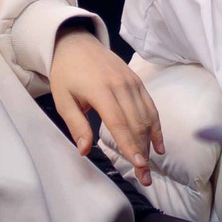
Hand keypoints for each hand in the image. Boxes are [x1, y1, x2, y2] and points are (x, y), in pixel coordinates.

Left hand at [48, 29, 163, 184]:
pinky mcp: (137, 82)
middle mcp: (120, 86)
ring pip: (146, 117)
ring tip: (150, 166)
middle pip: (136, 124)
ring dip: (149, 144)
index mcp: (100, 90)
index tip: (138, 164)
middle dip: (141, 152)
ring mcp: (132, 83)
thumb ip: (76, 125)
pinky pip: (150, 107)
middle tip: (145, 177)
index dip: (129, 144)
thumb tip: (84, 150)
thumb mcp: (63, 99)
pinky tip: (158, 145)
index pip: (119, 122)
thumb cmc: (67, 74)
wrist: (77, 44)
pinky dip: (156, 126)